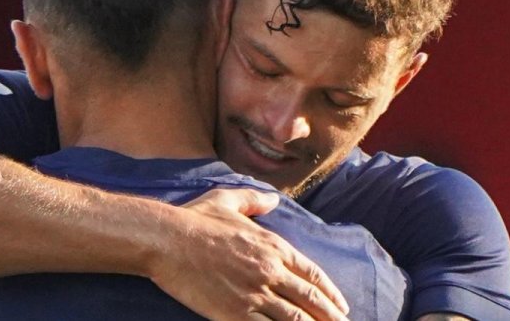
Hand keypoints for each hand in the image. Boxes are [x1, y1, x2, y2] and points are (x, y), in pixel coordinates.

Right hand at [148, 188, 349, 320]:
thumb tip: (273, 200)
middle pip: (309, 300)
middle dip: (330, 316)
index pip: (312, 273)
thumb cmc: (194, 219)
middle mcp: (269, 271)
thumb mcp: (227, 200)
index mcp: (272, 245)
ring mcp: (254, 294)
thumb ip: (254, 200)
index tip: (341, 305)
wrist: (167, 240)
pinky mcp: (235, 313)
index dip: (330, 292)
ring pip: (294, 320)